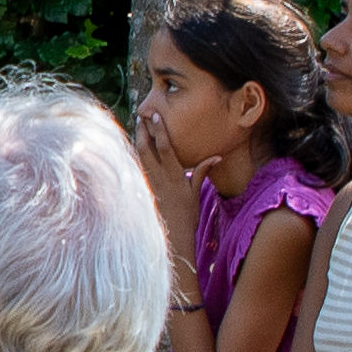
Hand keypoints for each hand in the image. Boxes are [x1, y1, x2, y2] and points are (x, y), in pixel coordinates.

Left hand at [136, 111, 204, 252]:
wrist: (171, 236)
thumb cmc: (186, 215)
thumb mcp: (195, 193)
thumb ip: (202, 172)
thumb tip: (217, 156)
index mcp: (174, 177)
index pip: (165, 148)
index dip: (160, 131)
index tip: (156, 115)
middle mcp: (158, 178)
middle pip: (145, 149)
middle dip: (142, 130)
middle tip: (142, 115)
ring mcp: (147, 183)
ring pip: (138, 157)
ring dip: (137, 140)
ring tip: (138, 126)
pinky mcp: (140, 189)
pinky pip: (136, 167)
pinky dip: (135, 155)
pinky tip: (134, 146)